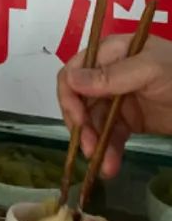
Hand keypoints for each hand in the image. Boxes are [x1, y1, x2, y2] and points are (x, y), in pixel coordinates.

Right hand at [57, 33, 171, 179]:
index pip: (74, 70)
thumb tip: (71, 80)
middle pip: (80, 100)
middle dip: (81, 125)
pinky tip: (110, 167)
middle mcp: (109, 75)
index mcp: (111, 53)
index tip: (78, 119)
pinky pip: (111, 137)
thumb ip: (112, 75)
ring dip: (94, 144)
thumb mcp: (150, 70)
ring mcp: (119, 99)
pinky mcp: (130, 121)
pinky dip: (108, 152)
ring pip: (93, 123)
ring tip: (102, 165)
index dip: (70, 95)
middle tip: (88, 148)